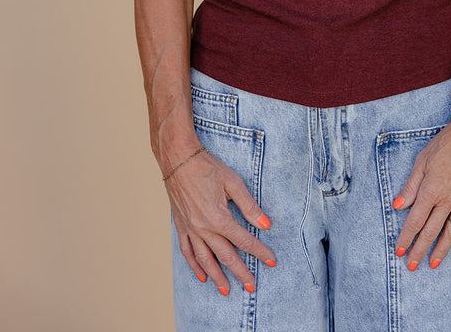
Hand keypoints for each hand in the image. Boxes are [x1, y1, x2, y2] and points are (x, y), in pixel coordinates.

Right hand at [166, 148, 274, 294]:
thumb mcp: (233, 182)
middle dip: (240, 272)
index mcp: (219, 218)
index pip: (244, 240)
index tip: (271, 261)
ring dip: (217, 277)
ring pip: (205, 260)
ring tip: (226, 291)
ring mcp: (190, 229)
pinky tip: (202, 276)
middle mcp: (203, 228)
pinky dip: (194, 266)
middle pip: (226, 256)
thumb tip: (266, 224)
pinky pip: (187, 251)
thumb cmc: (207, 167)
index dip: (259, 252)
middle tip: (252, 286)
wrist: (179, 159)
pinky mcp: (180, 226)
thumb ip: (249, 206)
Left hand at [392, 104, 450, 269]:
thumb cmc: (446, 142)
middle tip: (412, 266)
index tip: (399, 251)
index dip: (406, 238)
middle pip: (431, 231)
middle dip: (419, 250)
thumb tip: (397, 205)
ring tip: (434, 264)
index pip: (414, 221)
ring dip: (442, 249)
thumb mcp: (422, 160)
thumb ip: (410, 186)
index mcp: (431, 190)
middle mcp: (447, 199)